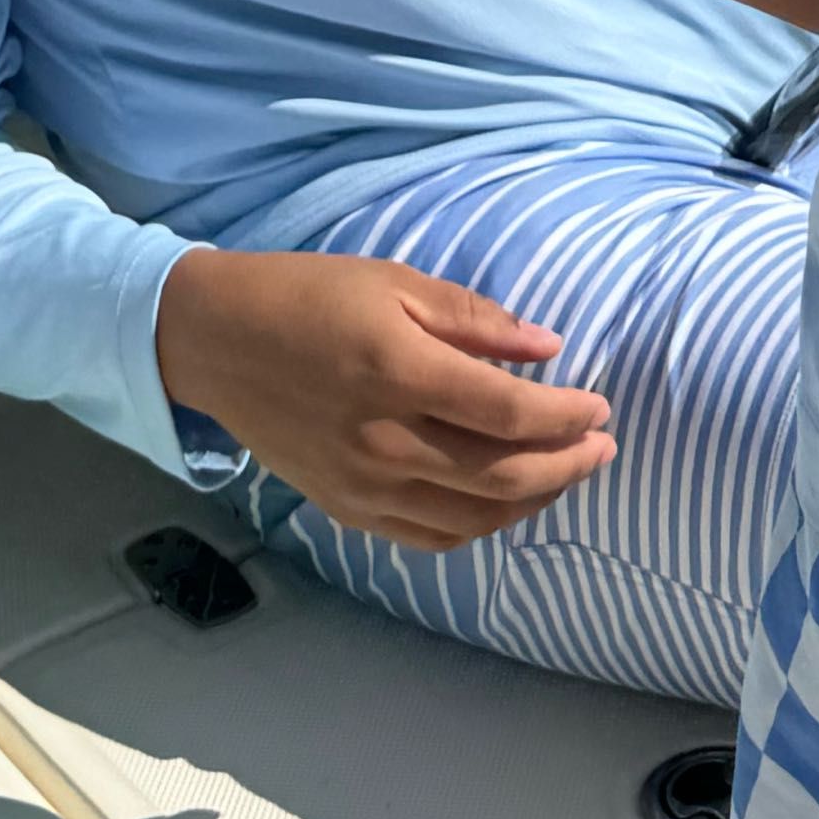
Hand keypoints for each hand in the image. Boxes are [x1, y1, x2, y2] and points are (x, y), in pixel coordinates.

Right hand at [153, 247, 615, 547]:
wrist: (216, 342)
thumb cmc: (307, 296)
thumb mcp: (391, 281)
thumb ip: (472, 318)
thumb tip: (546, 347)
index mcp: (398, 373)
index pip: (508, 412)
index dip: (566, 415)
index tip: (599, 405)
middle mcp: (384, 441)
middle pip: (501, 475)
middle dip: (567, 465)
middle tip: (603, 446)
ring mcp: (363, 485)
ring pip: (472, 517)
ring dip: (532, 501)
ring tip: (565, 473)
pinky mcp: (346, 508)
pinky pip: (429, 536)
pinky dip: (479, 525)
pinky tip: (502, 500)